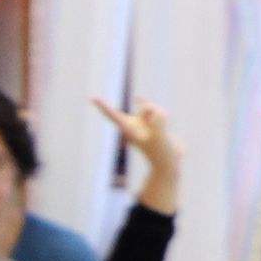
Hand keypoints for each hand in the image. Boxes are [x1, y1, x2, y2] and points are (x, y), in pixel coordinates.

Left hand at [93, 95, 181, 211]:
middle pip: (133, 110)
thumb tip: (156, 114)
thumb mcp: (160, 138)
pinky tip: (137, 98)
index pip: (113, 115)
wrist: (168, 163)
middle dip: (108, 107)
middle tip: (92, 99)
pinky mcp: (151, 124)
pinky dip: (143, 103)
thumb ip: (157, 125)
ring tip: (162, 131)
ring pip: (151, 108)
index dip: (103, 106)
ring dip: (160, 115)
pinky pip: (149, 109)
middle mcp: (133, 126)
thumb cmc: (162, 153)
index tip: (92, 98)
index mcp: (130, 131)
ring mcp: (142, 125)